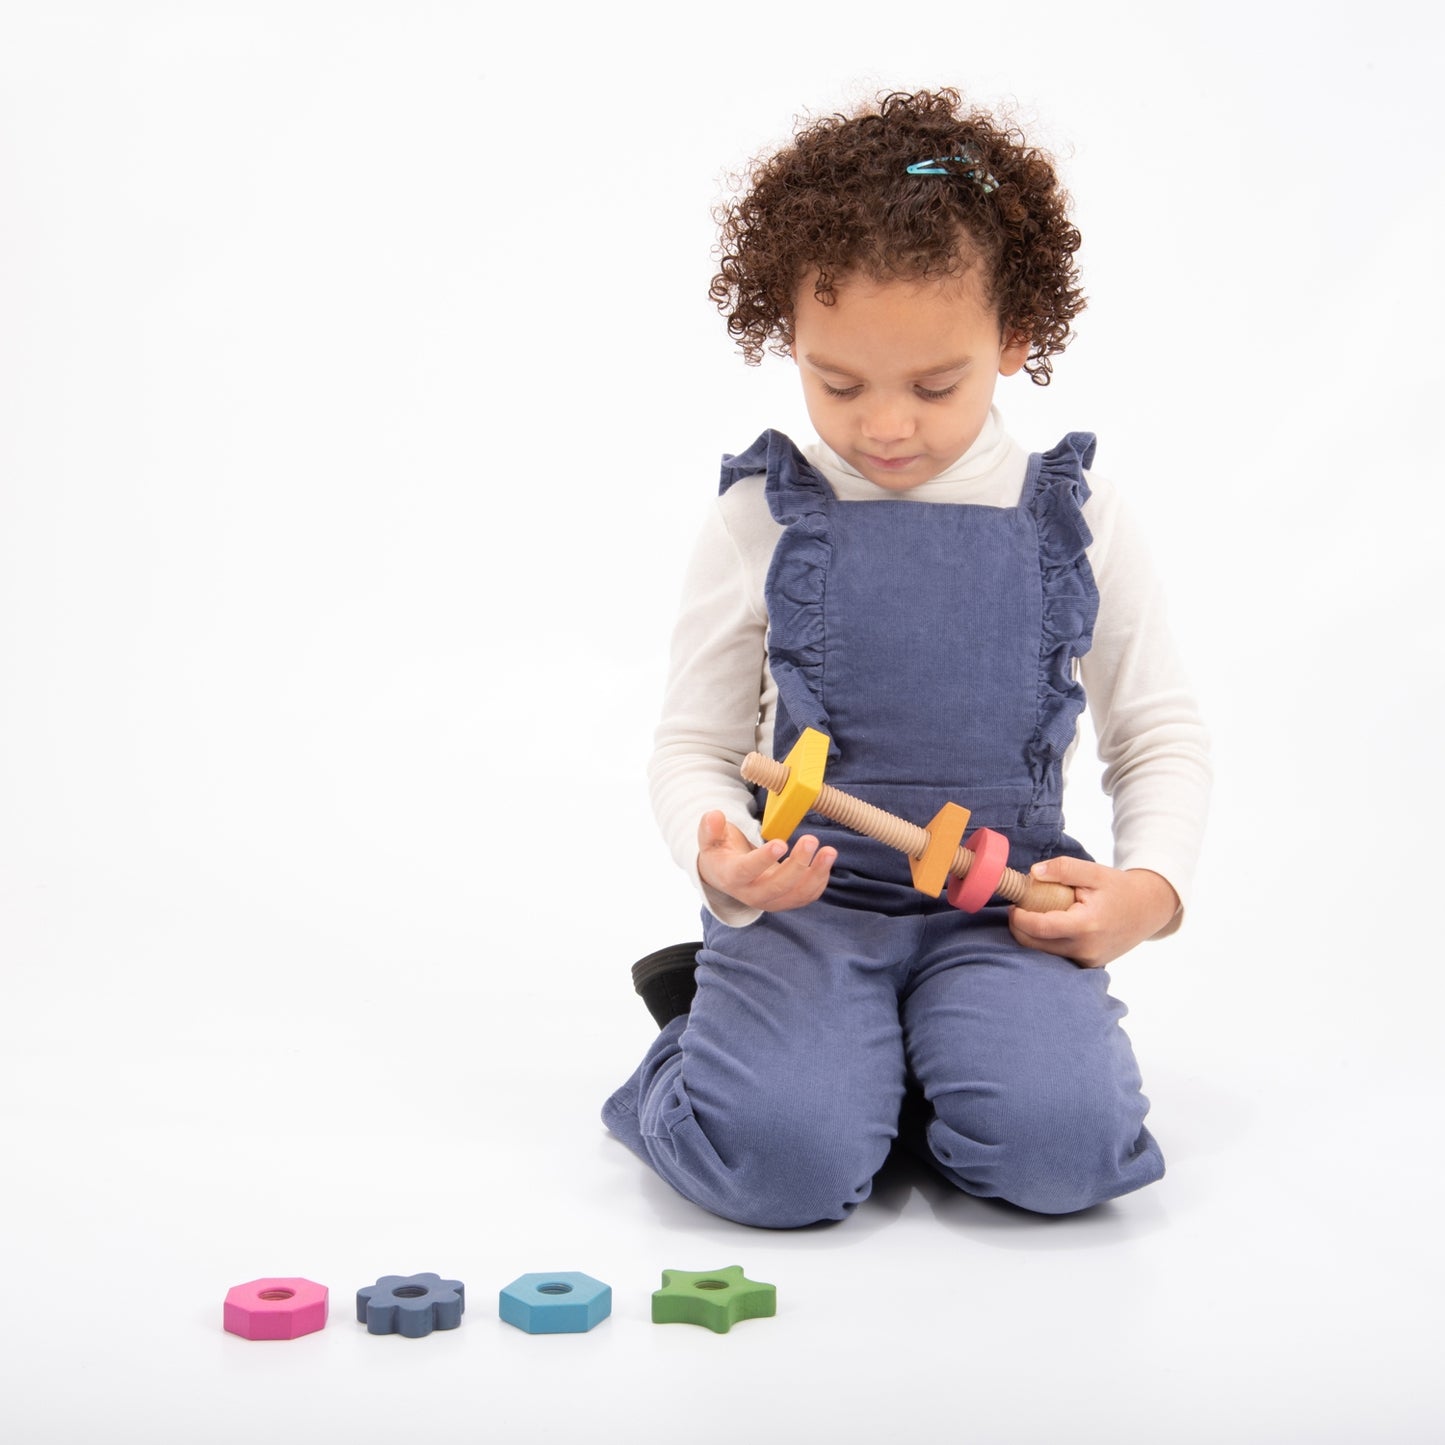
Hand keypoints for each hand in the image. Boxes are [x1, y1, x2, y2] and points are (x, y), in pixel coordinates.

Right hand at [695, 810, 836, 911]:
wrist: (726, 876)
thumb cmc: (720, 853)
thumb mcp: (709, 839)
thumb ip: (710, 828)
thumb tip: (714, 815)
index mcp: (732, 877)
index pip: (747, 871)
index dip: (764, 859)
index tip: (781, 843)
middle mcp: (752, 894)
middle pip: (777, 886)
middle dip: (797, 865)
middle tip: (811, 840)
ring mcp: (771, 900)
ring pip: (796, 895)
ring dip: (816, 874)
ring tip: (829, 851)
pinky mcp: (786, 900)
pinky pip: (806, 896)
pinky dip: (820, 880)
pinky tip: (826, 860)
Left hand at [1008, 858, 1178, 968]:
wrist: (1148, 909)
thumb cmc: (1120, 888)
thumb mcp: (1094, 871)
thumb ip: (1063, 869)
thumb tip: (1034, 873)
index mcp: (1087, 925)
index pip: (1042, 927)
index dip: (1020, 918)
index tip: (1013, 905)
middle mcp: (1087, 948)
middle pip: (1037, 945)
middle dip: (1020, 927)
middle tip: (1018, 908)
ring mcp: (1089, 960)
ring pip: (1045, 953)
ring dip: (1033, 935)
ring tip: (1036, 913)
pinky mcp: (1090, 965)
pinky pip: (1059, 955)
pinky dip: (1049, 942)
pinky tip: (1052, 925)